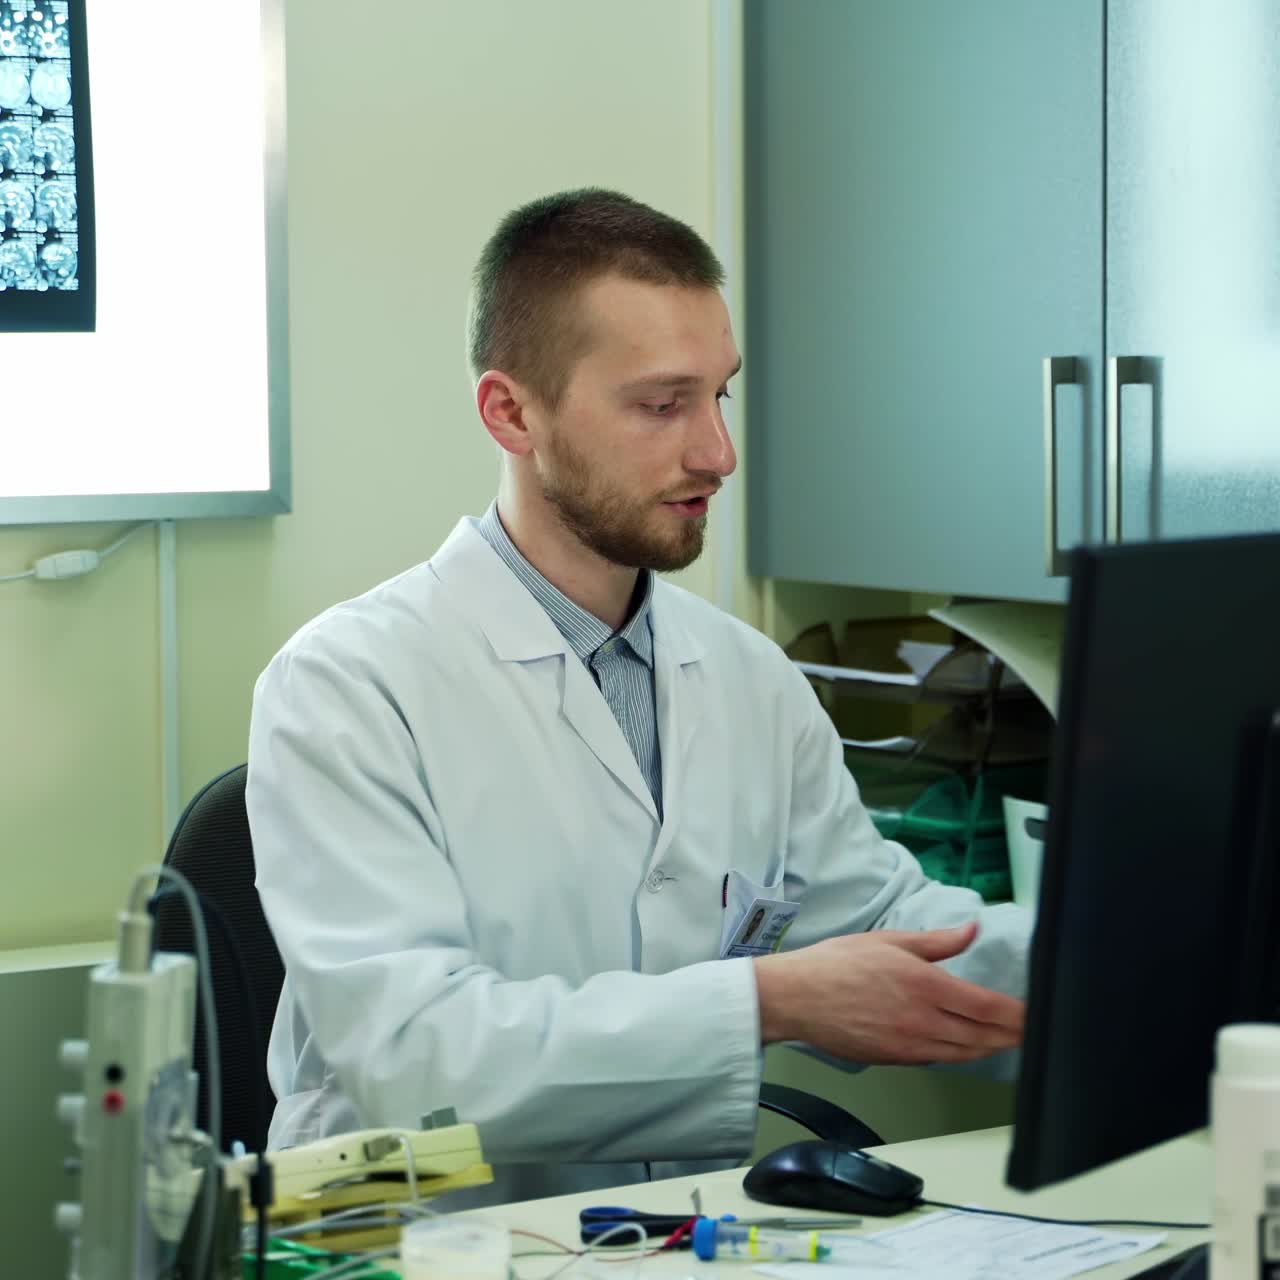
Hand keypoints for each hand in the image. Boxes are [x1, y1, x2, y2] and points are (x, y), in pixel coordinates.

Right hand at [752, 922, 1023, 1064]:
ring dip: (991, 1049)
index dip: (1017, 1015)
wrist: (796, 998)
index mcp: (924, 985)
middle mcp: (923, 1020)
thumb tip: (971, 929)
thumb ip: (937, 941)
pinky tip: (968, 1047)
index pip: (987, 1007)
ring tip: (1009, 1041)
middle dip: (1012, 1036)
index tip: (1034, 1014)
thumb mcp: (889, 940)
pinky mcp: (897, 1060)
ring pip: (966, 1053)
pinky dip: (962, 1054)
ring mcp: (911, 1045)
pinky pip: (940, 1060)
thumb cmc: (836, 965)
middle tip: (1032, 1032)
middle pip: (984, 1036)